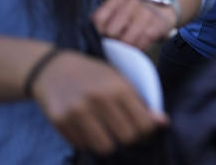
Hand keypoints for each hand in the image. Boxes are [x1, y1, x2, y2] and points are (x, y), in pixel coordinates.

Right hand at [29, 50, 167, 153]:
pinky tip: (87, 127)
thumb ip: (140, 101)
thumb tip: (163, 123)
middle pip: (126, 138)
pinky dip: (88, 141)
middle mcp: (98, 99)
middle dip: (129, 138)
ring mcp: (77, 111)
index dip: (148, 131)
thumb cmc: (92, 73)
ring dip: (109, 142)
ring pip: (105, 147)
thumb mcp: (118, 79)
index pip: (143, 123)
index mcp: (118, 86)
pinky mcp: (60, 122)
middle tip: (126, 131)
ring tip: (107, 131)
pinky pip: (83, 145)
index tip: (145, 130)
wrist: (52, 68)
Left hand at [91, 0, 176, 50]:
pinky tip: (140, 43)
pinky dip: (138, 48)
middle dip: (113, 40)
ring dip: (126, 48)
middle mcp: (130, 3)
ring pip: (126, 41)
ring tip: (129, 44)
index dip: (99, 31)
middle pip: (111, 31)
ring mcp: (144, 13)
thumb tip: (99, 41)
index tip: (105, 35)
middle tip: (118, 41)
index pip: (98, 19)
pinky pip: (140, 45)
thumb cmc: (133, 16)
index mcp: (116, 0)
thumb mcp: (116, 12)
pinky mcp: (155, 25)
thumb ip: (104, 23)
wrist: (161, 10)